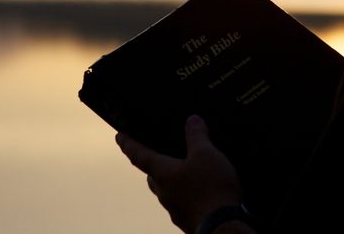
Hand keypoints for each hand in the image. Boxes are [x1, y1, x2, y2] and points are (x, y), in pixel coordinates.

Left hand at [116, 115, 243, 232]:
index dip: (128, 144)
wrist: (224, 226)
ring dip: (172, 180)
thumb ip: (197, 136)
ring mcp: (175, 208)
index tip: (119, 137)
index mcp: (162, 173)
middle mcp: (164, 192)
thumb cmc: (211, 189)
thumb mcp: (206, 154)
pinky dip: (187, 193)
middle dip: (154, 165)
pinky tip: (201, 191)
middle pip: (153, 175)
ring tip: (187, 171)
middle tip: (157, 154)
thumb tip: (192, 120)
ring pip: (167, 191)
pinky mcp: (188, 219)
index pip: (139, 155)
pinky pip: (182, 202)